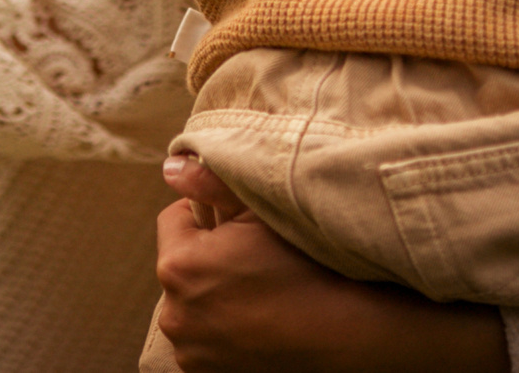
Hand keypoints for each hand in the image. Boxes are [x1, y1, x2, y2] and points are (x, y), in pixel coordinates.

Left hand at [153, 157, 508, 372]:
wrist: (345, 333)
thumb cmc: (305, 264)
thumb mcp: (260, 212)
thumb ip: (213, 184)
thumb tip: (173, 165)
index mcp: (178, 265)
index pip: (175, 220)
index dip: (207, 213)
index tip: (236, 221)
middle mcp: (174, 314)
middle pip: (183, 265)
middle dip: (208, 256)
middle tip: (250, 254)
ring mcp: (191, 351)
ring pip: (194, 305)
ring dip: (213, 295)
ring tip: (257, 288)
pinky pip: (206, 339)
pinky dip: (223, 329)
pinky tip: (258, 318)